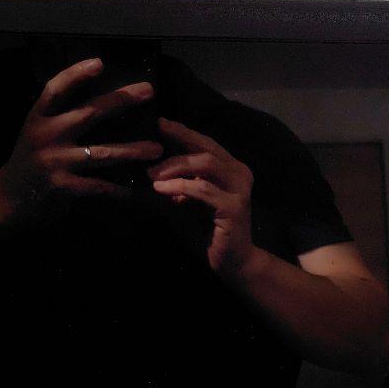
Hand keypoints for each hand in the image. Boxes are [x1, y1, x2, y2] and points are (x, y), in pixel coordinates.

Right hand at [0, 58, 162, 206]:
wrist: (6, 201)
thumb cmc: (28, 164)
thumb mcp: (35, 135)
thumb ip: (59, 121)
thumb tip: (101, 106)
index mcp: (37, 118)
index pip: (55, 89)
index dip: (76, 74)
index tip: (99, 62)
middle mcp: (45, 135)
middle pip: (88, 113)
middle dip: (121, 100)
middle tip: (149, 90)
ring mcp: (55, 162)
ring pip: (102, 153)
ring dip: (132, 150)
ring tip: (156, 150)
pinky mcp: (63, 187)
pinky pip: (98, 186)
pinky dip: (117, 188)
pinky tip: (133, 189)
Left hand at [148, 117, 256, 277]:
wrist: (233, 264)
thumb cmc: (209, 233)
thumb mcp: (189, 202)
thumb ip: (179, 184)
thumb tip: (151, 168)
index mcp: (231, 169)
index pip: (205, 143)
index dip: (183, 132)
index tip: (159, 123)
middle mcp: (239, 174)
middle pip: (206, 147)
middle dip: (177, 142)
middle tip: (149, 147)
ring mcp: (239, 189)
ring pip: (205, 164)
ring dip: (175, 167)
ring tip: (152, 175)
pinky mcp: (234, 207)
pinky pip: (202, 190)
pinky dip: (179, 187)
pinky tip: (161, 190)